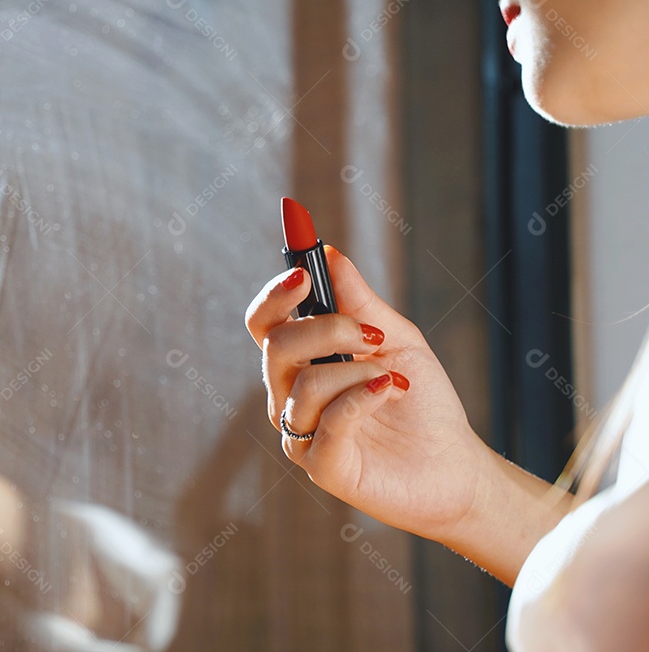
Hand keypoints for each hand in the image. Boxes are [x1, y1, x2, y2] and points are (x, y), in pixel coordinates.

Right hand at [245, 248, 492, 542]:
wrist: (455, 464)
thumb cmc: (422, 402)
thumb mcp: (396, 338)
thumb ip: (358, 300)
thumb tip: (328, 252)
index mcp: (301, 362)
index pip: (265, 323)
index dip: (275, 296)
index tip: (305, 274)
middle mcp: (290, 395)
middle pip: (276, 346)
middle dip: (327, 329)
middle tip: (373, 334)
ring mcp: (301, 433)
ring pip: (306, 383)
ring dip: (359, 371)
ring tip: (396, 380)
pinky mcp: (321, 466)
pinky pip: (328, 421)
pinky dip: (363, 398)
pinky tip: (391, 390)